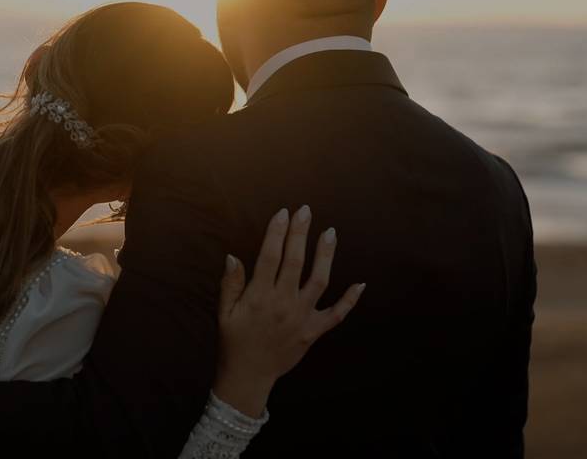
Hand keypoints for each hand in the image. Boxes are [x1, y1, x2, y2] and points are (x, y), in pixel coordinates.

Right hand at [214, 205, 364, 416]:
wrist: (248, 376)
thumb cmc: (234, 341)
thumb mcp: (224, 313)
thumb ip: (231, 284)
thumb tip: (233, 256)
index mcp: (259, 297)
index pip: (269, 257)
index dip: (277, 233)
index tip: (283, 213)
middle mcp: (282, 304)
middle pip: (295, 262)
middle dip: (300, 234)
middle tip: (305, 210)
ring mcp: (301, 317)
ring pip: (318, 281)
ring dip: (325, 256)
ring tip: (330, 233)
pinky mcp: (313, 331)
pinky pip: (336, 314)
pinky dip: (350, 300)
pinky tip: (361, 283)